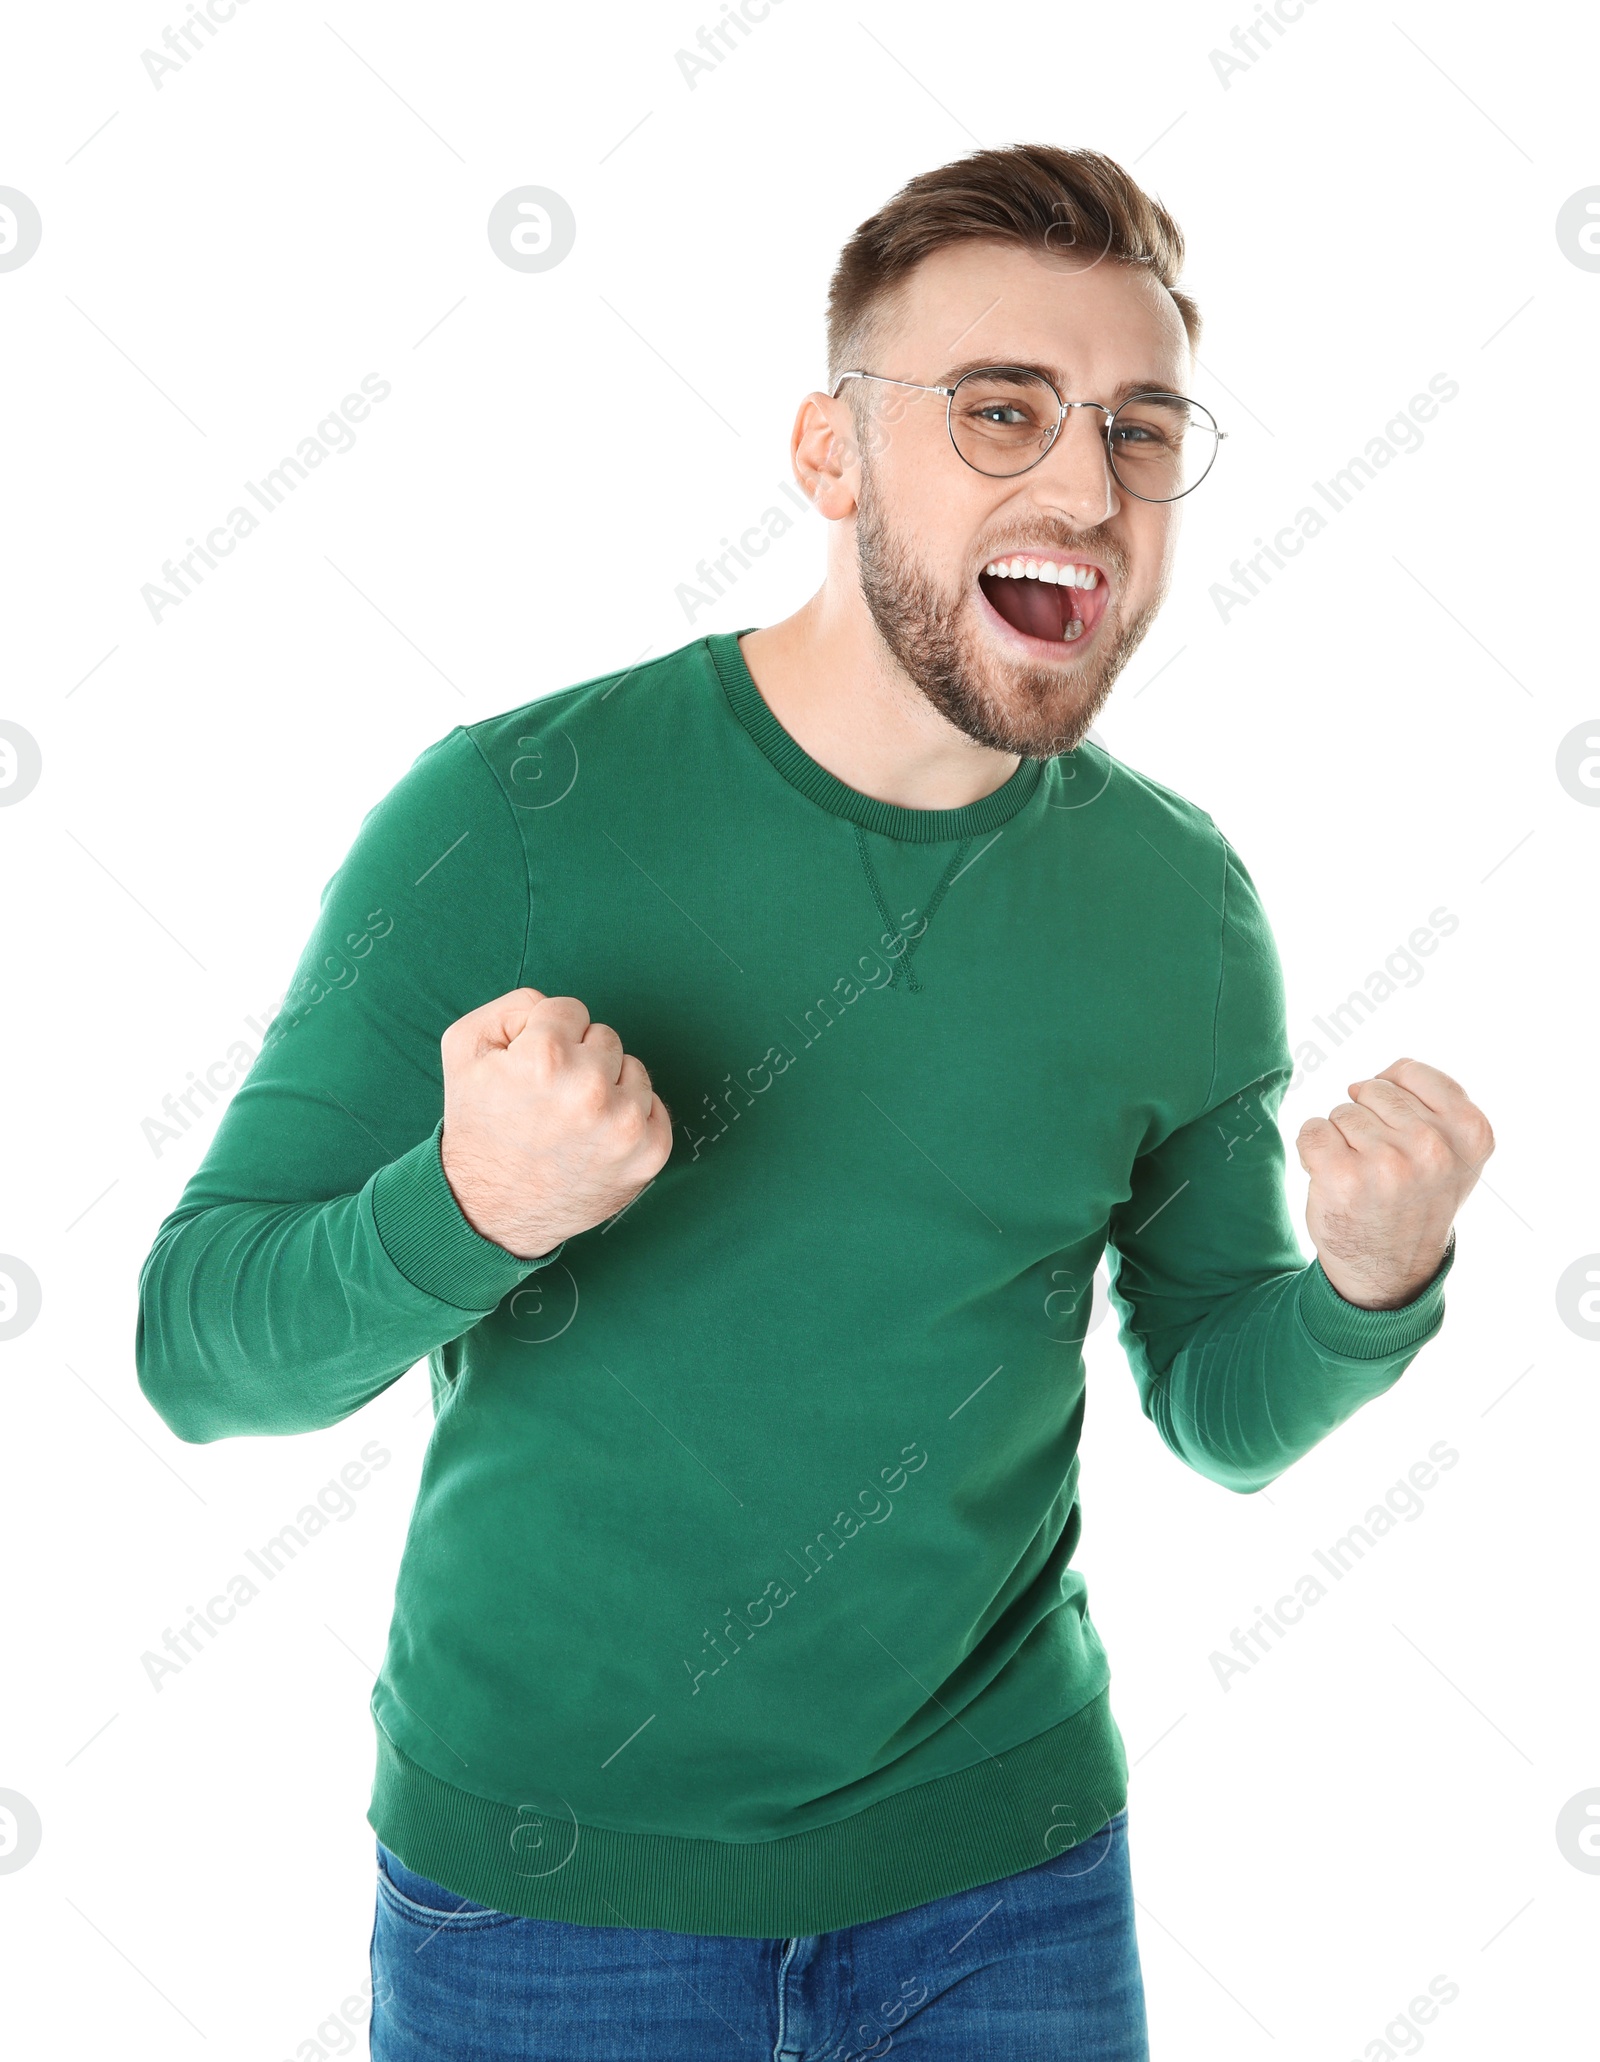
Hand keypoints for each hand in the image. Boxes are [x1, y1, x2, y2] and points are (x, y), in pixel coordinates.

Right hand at [438, 988, 671, 1259]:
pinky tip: (596, 1137)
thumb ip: (514, 1007)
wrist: (489, 1211)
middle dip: (579, 1059)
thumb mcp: (465, 1048)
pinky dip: (630, 1118)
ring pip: (633, 1070)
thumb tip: (558, 1009)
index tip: (530, 1069)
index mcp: (546, 1056)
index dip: (545, 1036)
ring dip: (607, 1088)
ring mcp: (626, 1124)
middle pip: (605, 1037)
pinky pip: (655, 1107)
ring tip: (571, 1121)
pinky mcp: (650, 1153)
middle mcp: (591, 1088)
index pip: (570, 1010)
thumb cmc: (478, 1126)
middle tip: (548, 1100)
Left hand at [1295, 1057, 1493, 1309]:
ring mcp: (1388, 1163)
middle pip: (1372, 1090)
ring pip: (1341, 1112)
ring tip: (1364, 1179)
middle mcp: (1434, 1147)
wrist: (1390, 1271)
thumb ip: (1436, 1102)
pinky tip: (1334, 1180)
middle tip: (1383, 1168)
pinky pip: (1312, 1130)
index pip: (1407, 1071)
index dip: (1393, 1100)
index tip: (1404, 1138)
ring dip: (1343, 1141)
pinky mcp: (1343, 1176)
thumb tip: (1385, 1074)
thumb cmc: (1416, 1199)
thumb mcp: (1455, 1151)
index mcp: (1470, 1132)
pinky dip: (1313, 1150)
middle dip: (1368, 1121)